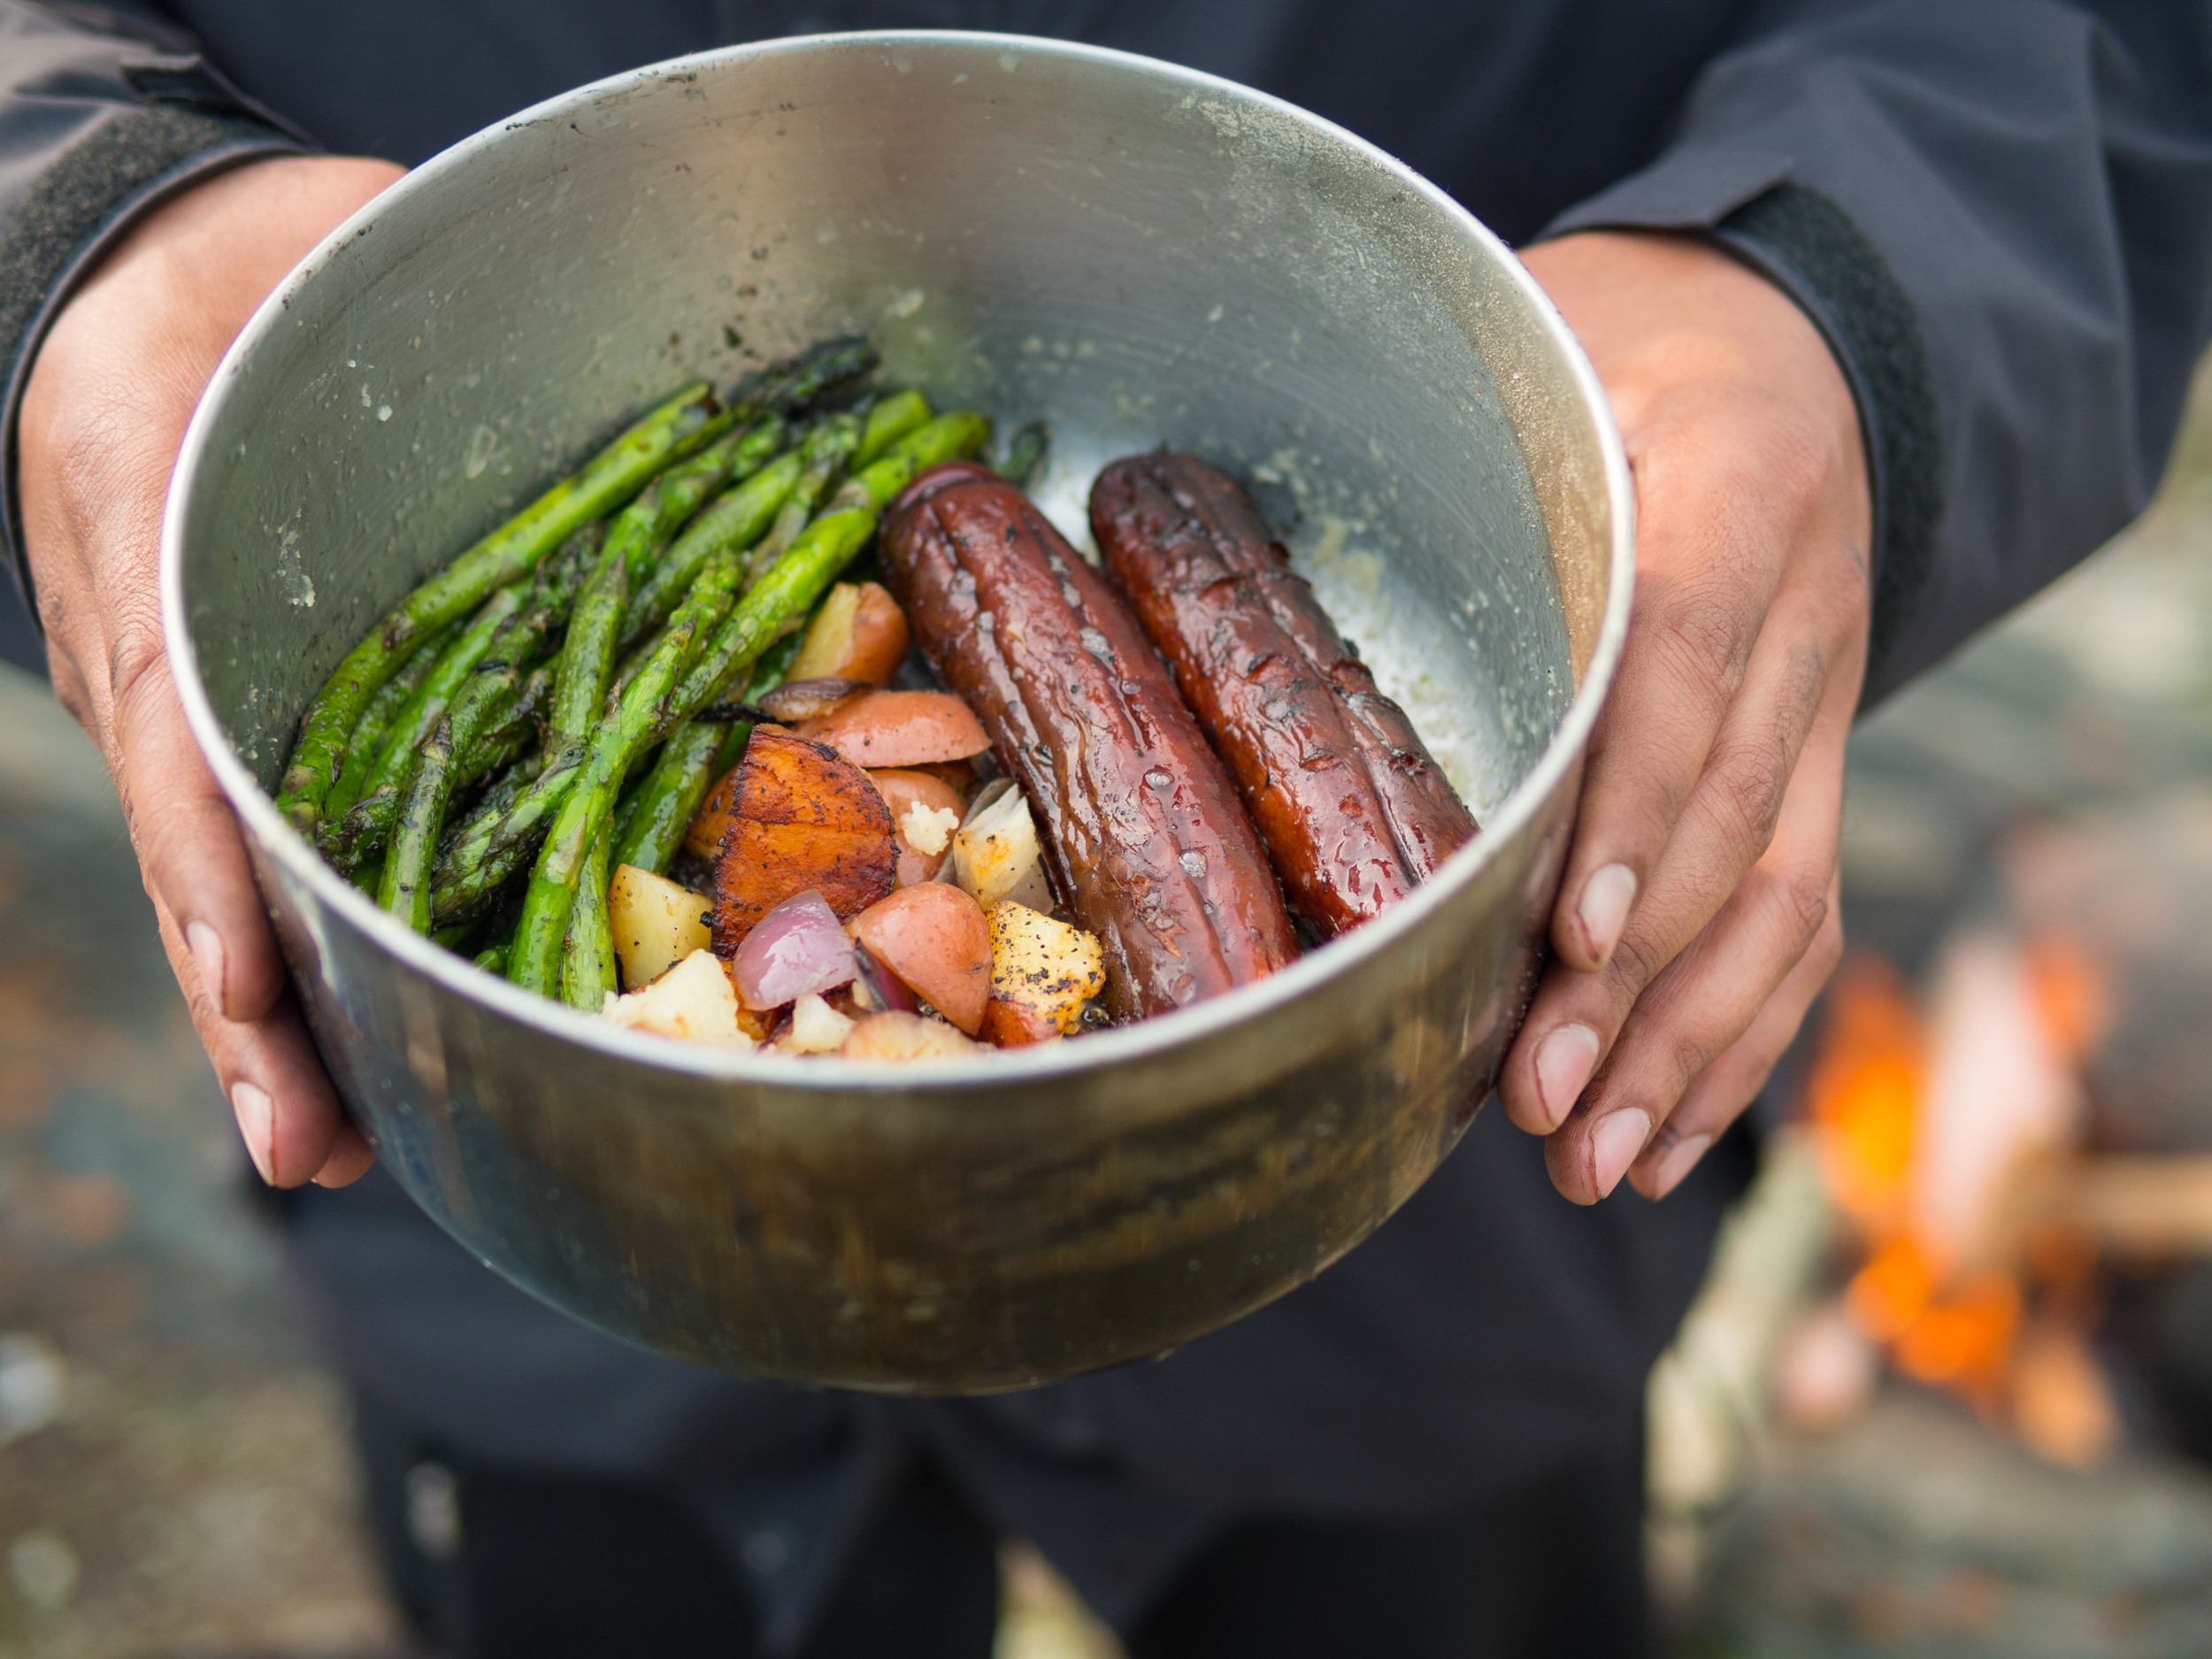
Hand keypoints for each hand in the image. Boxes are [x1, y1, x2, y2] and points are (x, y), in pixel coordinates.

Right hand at [22, 154, 404, 1187]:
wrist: (182, 284)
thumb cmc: (214, 299)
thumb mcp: (219, 323)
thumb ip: (279, 364)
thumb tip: (397, 344)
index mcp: (152, 592)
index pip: (180, 763)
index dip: (217, 884)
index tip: (252, 999)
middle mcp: (185, 683)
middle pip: (212, 873)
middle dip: (260, 1018)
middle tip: (313, 1148)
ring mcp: (229, 710)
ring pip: (258, 882)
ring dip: (300, 1015)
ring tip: (348, 1142)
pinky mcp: (295, 709)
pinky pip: (318, 833)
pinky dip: (337, 936)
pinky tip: (393, 1021)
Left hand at [1502, 230, 1868, 1203]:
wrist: (1790, 341)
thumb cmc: (1629, 339)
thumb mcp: (1559, 333)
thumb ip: (1474, 444)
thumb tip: (1261, 517)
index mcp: (1737, 488)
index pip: (1691, 663)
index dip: (1640, 806)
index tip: (1575, 933)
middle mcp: (1806, 611)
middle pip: (1735, 822)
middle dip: (1637, 982)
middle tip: (1541, 1099)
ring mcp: (1821, 704)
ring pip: (1783, 899)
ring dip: (1689, 1046)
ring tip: (1592, 1160)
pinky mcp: (1810, 766)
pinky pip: (1801, 915)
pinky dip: (1739, 1036)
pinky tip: (1663, 1131)